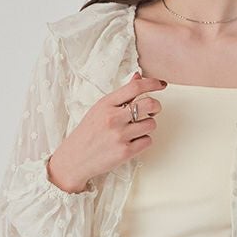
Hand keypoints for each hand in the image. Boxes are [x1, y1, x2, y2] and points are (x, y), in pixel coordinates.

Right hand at [47, 72, 166, 191]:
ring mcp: (119, 136)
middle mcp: (113, 118)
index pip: (135, 87)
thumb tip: (138, 77)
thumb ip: (121, 95)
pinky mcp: (125, 152)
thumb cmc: (88, 132)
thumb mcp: (100, 109)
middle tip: (152, 111)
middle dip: (156, 107)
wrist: (75, 159)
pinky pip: (148, 141)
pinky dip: (144, 141)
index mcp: (106, 104)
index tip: (161, 84)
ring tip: (135, 130)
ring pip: (151, 124)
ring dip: (147, 126)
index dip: (152, 83)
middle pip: (149, 104)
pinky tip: (132, 141)